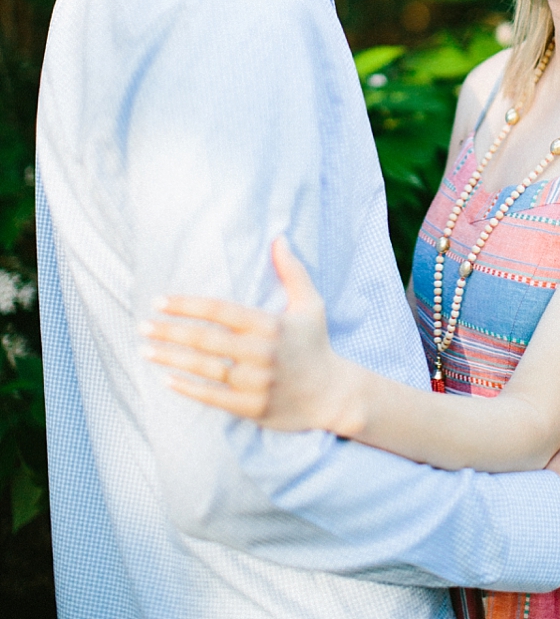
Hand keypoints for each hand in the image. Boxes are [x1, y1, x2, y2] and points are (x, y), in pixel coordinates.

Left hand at [142, 237, 354, 434]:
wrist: (332, 394)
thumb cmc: (315, 344)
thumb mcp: (310, 305)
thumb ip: (292, 272)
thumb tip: (279, 238)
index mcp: (271, 325)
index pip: (220, 310)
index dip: (187, 304)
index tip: (160, 301)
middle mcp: (262, 352)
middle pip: (205, 339)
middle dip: (169, 331)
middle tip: (142, 325)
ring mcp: (256, 382)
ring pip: (204, 368)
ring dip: (170, 358)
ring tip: (144, 349)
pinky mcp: (252, 407)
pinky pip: (211, 396)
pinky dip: (187, 387)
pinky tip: (166, 378)